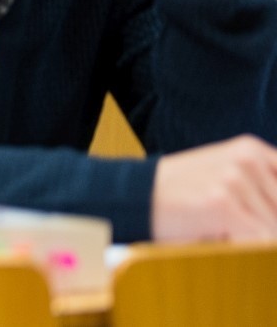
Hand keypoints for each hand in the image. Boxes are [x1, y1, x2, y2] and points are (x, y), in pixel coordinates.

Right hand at [152, 135, 276, 241]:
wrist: (135, 197)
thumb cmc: (182, 195)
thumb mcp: (226, 177)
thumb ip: (263, 189)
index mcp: (252, 149)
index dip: (275, 207)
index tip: (265, 215)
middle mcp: (248, 158)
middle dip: (267, 226)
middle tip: (232, 224)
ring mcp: (234, 178)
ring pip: (275, 229)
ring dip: (253, 240)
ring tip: (220, 229)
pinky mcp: (222, 202)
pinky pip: (260, 240)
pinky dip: (244, 248)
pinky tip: (218, 236)